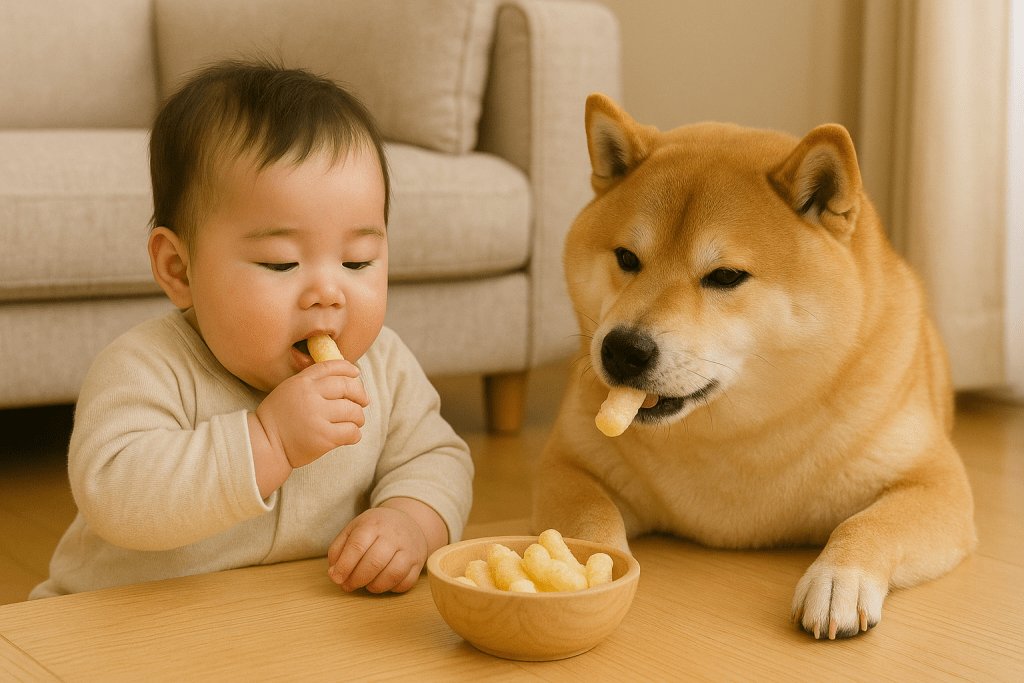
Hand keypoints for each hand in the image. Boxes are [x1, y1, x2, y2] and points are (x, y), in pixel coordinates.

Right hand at [253, 359, 367, 468]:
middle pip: (347, 387)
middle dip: (360, 394)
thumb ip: (310, 382)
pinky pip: (351, 432)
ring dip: (359, 417)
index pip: (331, 367)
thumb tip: (345, 377)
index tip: (356, 375)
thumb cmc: (278, 419)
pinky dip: (355, 434)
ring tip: (356, 421)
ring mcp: (317, 417)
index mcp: (301, 382)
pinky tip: (351, 435)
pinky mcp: (324, 437)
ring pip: (353, 411)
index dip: (348, 369)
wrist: (265, 445)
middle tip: (363, 402)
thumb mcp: (288, 390)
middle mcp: (310, 396)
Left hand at [327, 504, 432, 593]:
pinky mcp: (418, 563)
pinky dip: (392, 588)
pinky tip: (383, 582)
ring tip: (366, 584)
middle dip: (357, 579)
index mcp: (373, 524)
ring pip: (393, 574)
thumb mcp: (353, 530)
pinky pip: (406, 582)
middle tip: (348, 585)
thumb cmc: (375, 529)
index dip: (344, 566)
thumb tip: (334, 574)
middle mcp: (393, 535)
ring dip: (375, 586)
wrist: (408, 521)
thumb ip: (338, 550)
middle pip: (374, 562)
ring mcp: (409, 549)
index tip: (337, 578)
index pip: (357, 546)